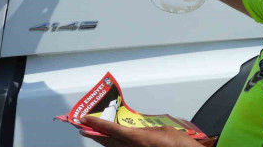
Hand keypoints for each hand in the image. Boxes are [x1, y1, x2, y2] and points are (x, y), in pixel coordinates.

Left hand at [79, 116, 201, 146]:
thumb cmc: (178, 145)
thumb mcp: (162, 131)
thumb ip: (146, 131)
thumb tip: (137, 132)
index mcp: (136, 139)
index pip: (110, 129)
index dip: (96, 124)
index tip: (85, 119)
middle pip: (107, 142)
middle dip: (96, 135)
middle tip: (85, 128)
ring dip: (105, 142)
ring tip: (98, 135)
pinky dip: (115, 146)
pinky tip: (114, 143)